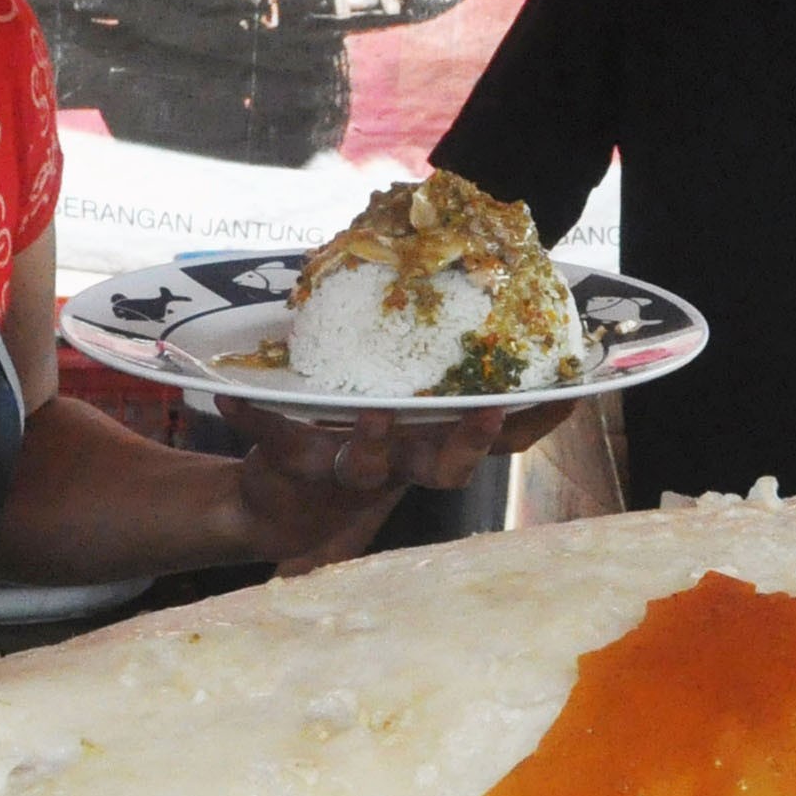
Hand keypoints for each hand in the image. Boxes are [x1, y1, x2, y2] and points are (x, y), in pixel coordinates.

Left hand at [214, 397, 572, 574]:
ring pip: (371, 465)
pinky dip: (253, 417)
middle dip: (469, 440)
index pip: (498, 440)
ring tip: (372, 413)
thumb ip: (434, 365)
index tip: (569, 391)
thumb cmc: (352, 443)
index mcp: (433, 446)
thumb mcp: (401, 407)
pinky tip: (227, 397)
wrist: (273, 508)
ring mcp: (347, 471)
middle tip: (488, 406)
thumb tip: (487, 286)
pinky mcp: (294, 467)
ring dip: (375, 441)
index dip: (536, 422)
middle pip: (447, 466)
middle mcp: (401, 466)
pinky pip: (275, 439)